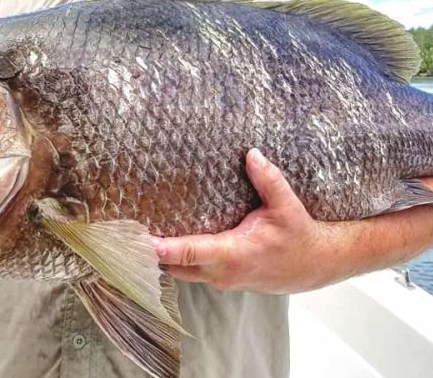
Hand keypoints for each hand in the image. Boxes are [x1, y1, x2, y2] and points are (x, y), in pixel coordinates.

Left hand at [152, 149, 432, 293]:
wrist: (314, 266)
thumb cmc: (299, 238)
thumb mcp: (287, 207)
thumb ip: (268, 180)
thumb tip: (252, 154)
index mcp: (232, 253)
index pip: (186, 253)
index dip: (158, 249)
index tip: (134, 241)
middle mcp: (221, 272)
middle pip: (172, 268)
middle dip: (146, 256)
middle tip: (118, 236)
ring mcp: (220, 279)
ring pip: (178, 273)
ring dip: (158, 261)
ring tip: (130, 240)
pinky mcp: (222, 279)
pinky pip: (189, 273)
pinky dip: (172, 262)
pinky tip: (159, 246)